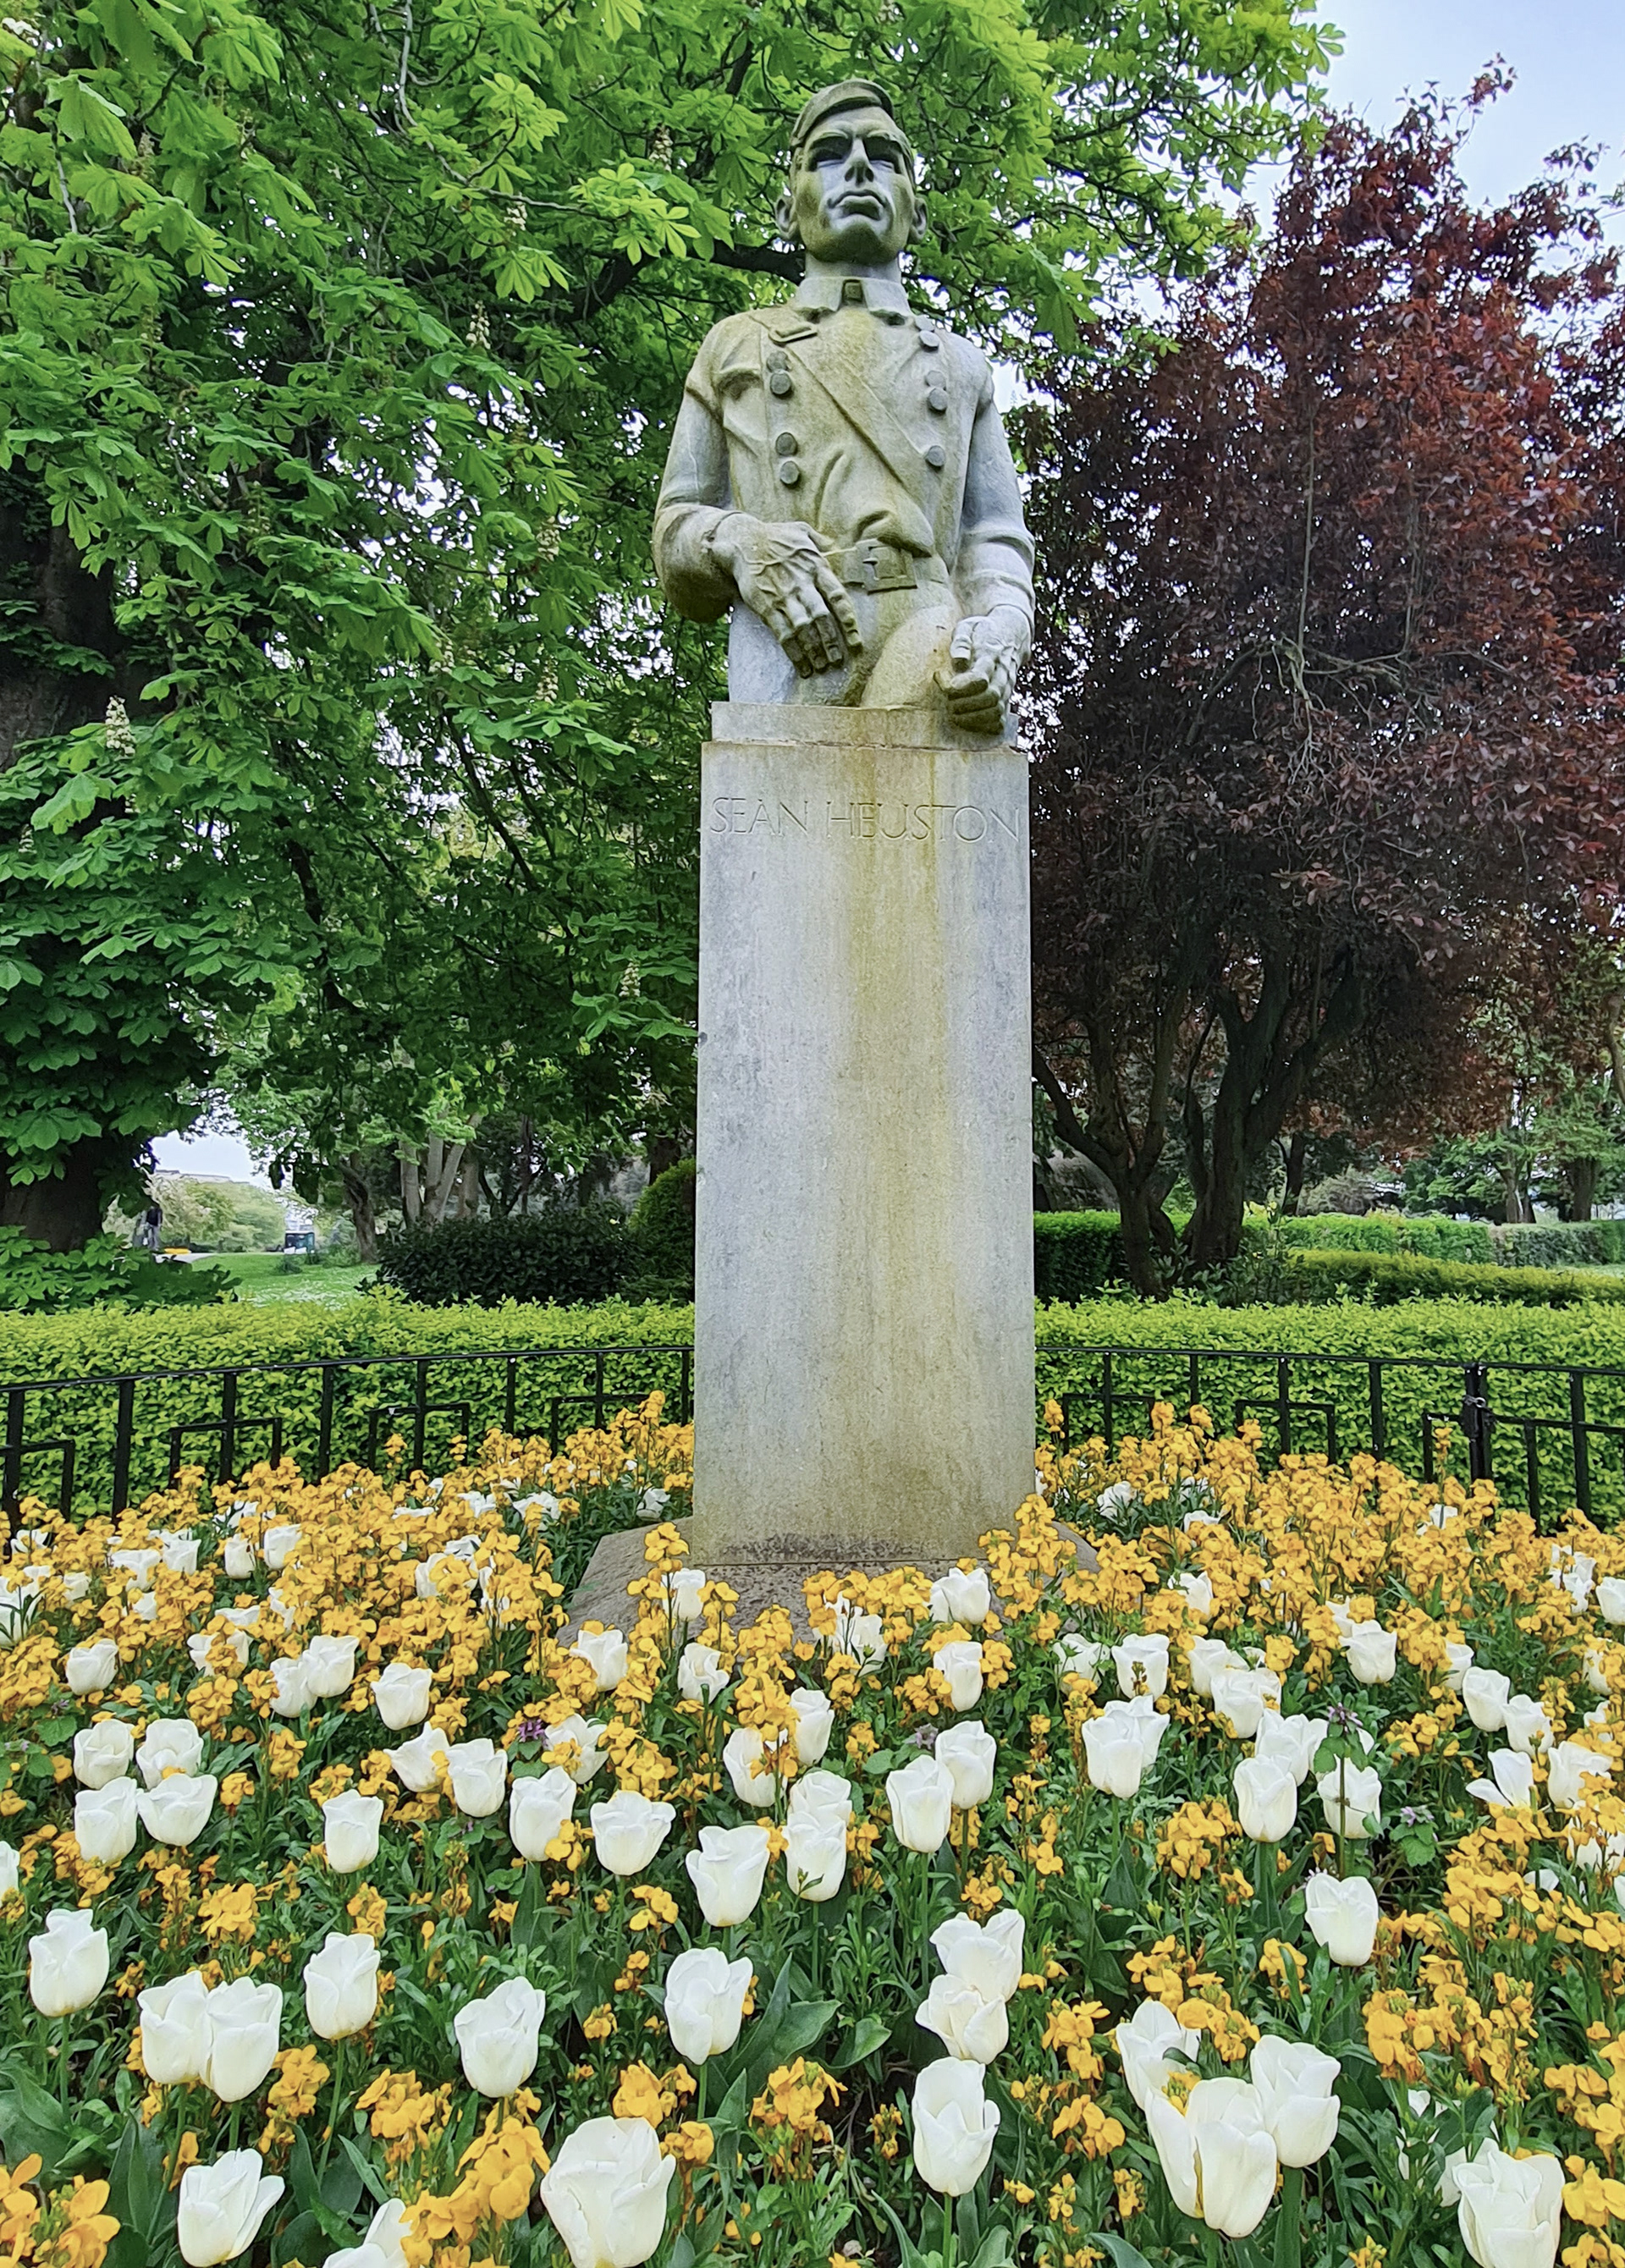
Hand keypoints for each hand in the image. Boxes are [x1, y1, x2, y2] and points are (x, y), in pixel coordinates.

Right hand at [708, 516, 863, 677]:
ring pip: (803, 629)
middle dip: (831, 642)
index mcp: (816, 567)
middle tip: (838, 662)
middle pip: (822, 617)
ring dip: (814, 651)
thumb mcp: (802, 531)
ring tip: (822, 667)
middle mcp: (802, 584)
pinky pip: (783, 634)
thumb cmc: (775, 536)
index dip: (848, 620)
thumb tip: (835, 546)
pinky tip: (802, 666)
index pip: (838, 597)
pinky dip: (794, 652)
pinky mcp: (766, 607)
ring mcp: (783, 597)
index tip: (855, 641)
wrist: (742, 541)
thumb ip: (822, 541)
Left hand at [936, 613, 1025, 734]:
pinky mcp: (1007, 699)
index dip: (958, 686)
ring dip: (971, 717)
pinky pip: (999, 720)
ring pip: (995, 711)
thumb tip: (958, 662)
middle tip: (947, 698)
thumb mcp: (968, 627)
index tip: (941, 678)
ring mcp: (1007, 688)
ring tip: (953, 711)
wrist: (1012, 634)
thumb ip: (961, 641)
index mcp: (992, 655)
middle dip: (963, 703)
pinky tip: (967, 719)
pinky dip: (982, 725)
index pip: (980, 678)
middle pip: (990, 697)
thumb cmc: (982, 632)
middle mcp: (1003, 674)